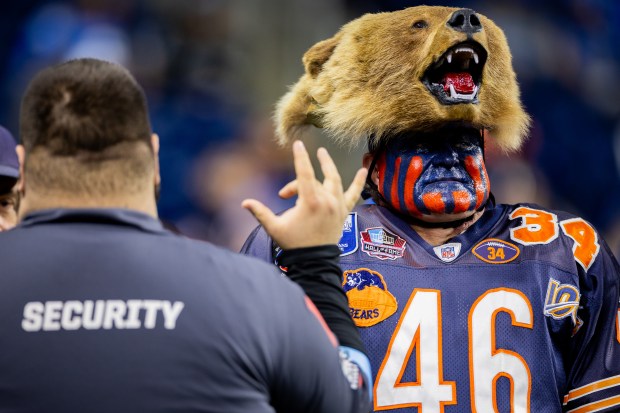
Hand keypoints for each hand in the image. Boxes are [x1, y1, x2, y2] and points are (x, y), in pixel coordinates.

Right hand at [242, 140, 366, 248]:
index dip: (301, 157)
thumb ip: (260, 213)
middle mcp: (327, 201)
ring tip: (323, 155)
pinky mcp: (343, 212)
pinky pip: (353, 194)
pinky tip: (364, 170)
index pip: (305, 173)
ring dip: (328, 167)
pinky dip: (359, 182)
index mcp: (311, 202)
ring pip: (333, 181)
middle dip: (300, 178)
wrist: (315, 261)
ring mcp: (337, 206)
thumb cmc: (294, 244)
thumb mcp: (275, 228)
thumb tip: (244, 203)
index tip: (298, 144)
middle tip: (303, 156)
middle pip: (313, 181)